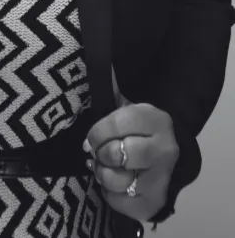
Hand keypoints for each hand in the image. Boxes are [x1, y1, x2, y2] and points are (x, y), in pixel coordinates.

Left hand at [83, 66, 179, 221]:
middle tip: (97, 152)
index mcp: (156, 119)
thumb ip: (109, 87)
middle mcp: (165, 150)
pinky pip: (119, 203)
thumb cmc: (137, 128)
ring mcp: (162, 179)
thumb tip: (93, 57)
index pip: (119, 123)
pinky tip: (114, 184)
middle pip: (118, 154)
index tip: (91, 136)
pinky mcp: (154, 204)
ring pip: (117, 181)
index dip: (98, 131)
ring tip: (104, 167)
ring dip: (102, 174)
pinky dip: (109, 194)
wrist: (168, 156)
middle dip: (100, 153)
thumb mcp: (128, 105)